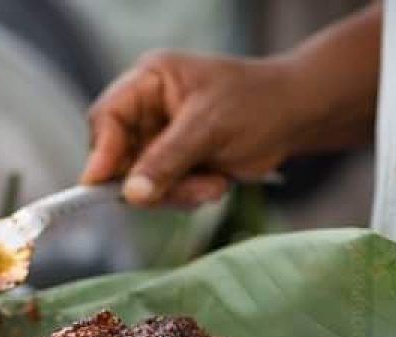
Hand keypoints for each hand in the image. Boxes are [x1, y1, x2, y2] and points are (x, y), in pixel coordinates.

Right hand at [80, 50, 300, 206]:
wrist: (296, 117)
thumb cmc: (257, 103)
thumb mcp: (209, 128)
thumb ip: (167, 160)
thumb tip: (131, 194)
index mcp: (150, 81)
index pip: (107, 117)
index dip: (101, 152)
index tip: (98, 185)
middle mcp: (148, 109)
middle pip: (119, 157)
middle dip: (151, 181)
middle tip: (184, 190)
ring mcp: (160, 139)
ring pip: (141, 182)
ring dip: (176, 192)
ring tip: (213, 185)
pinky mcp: (175, 164)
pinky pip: (163, 192)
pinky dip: (188, 196)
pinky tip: (216, 184)